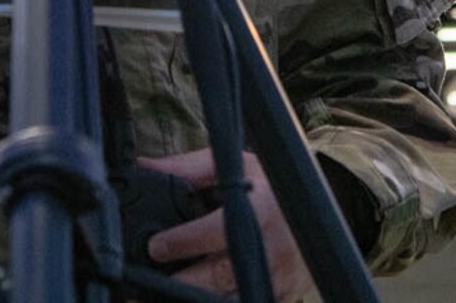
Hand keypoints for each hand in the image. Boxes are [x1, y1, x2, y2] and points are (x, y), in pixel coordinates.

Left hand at [140, 148, 313, 300]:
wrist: (312, 214)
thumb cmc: (269, 187)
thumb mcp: (234, 166)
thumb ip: (187, 168)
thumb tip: (143, 168)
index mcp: (262, 208)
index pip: (219, 229)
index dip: (185, 241)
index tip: (156, 247)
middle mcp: (273, 247)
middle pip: (221, 275)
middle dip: (182, 281)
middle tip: (149, 281)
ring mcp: (279, 278)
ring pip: (229, 299)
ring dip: (195, 298)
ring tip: (161, 294)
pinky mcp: (281, 298)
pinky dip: (218, 301)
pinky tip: (196, 297)